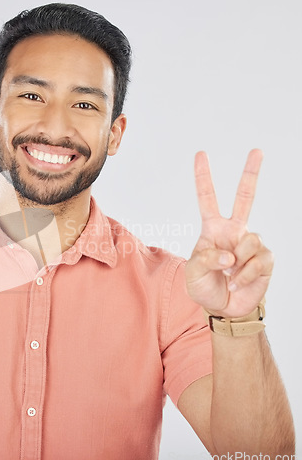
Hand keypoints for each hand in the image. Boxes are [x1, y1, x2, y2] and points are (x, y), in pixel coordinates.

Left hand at [186, 149, 273, 317]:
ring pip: (250, 240)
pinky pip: (258, 260)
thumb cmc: (205, 287)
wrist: (224, 308)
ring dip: (237, 264)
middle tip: (257, 150)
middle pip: (244, 198)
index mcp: (212, 229)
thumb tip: (229, 254)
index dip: (203, 178)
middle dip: (250, 174)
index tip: (200, 154)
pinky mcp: (265, 259)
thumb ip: (206, 260)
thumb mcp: (194, 273)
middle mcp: (233, 231)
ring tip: (228, 276)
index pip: (207, 199)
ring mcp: (250, 243)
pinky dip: (246, 275)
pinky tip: (238, 283)